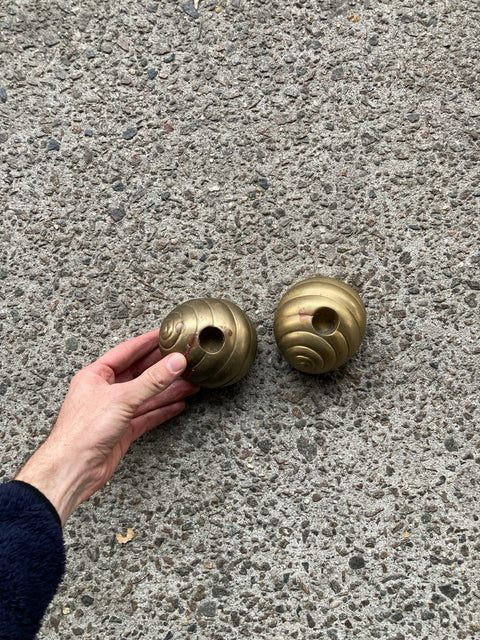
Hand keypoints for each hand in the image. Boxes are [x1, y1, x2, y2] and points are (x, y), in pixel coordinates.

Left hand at [16, 330, 197, 524]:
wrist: (73, 468)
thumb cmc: (83, 430)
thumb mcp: (122, 398)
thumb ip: (152, 380)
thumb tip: (174, 363)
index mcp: (96, 375)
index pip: (127, 351)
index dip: (147, 342)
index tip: (166, 334)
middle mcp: (105, 391)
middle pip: (139, 373)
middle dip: (162, 368)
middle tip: (183, 358)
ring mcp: (114, 411)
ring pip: (146, 396)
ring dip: (168, 390)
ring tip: (190, 383)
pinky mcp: (122, 430)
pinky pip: (147, 416)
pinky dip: (163, 410)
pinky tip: (178, 404)